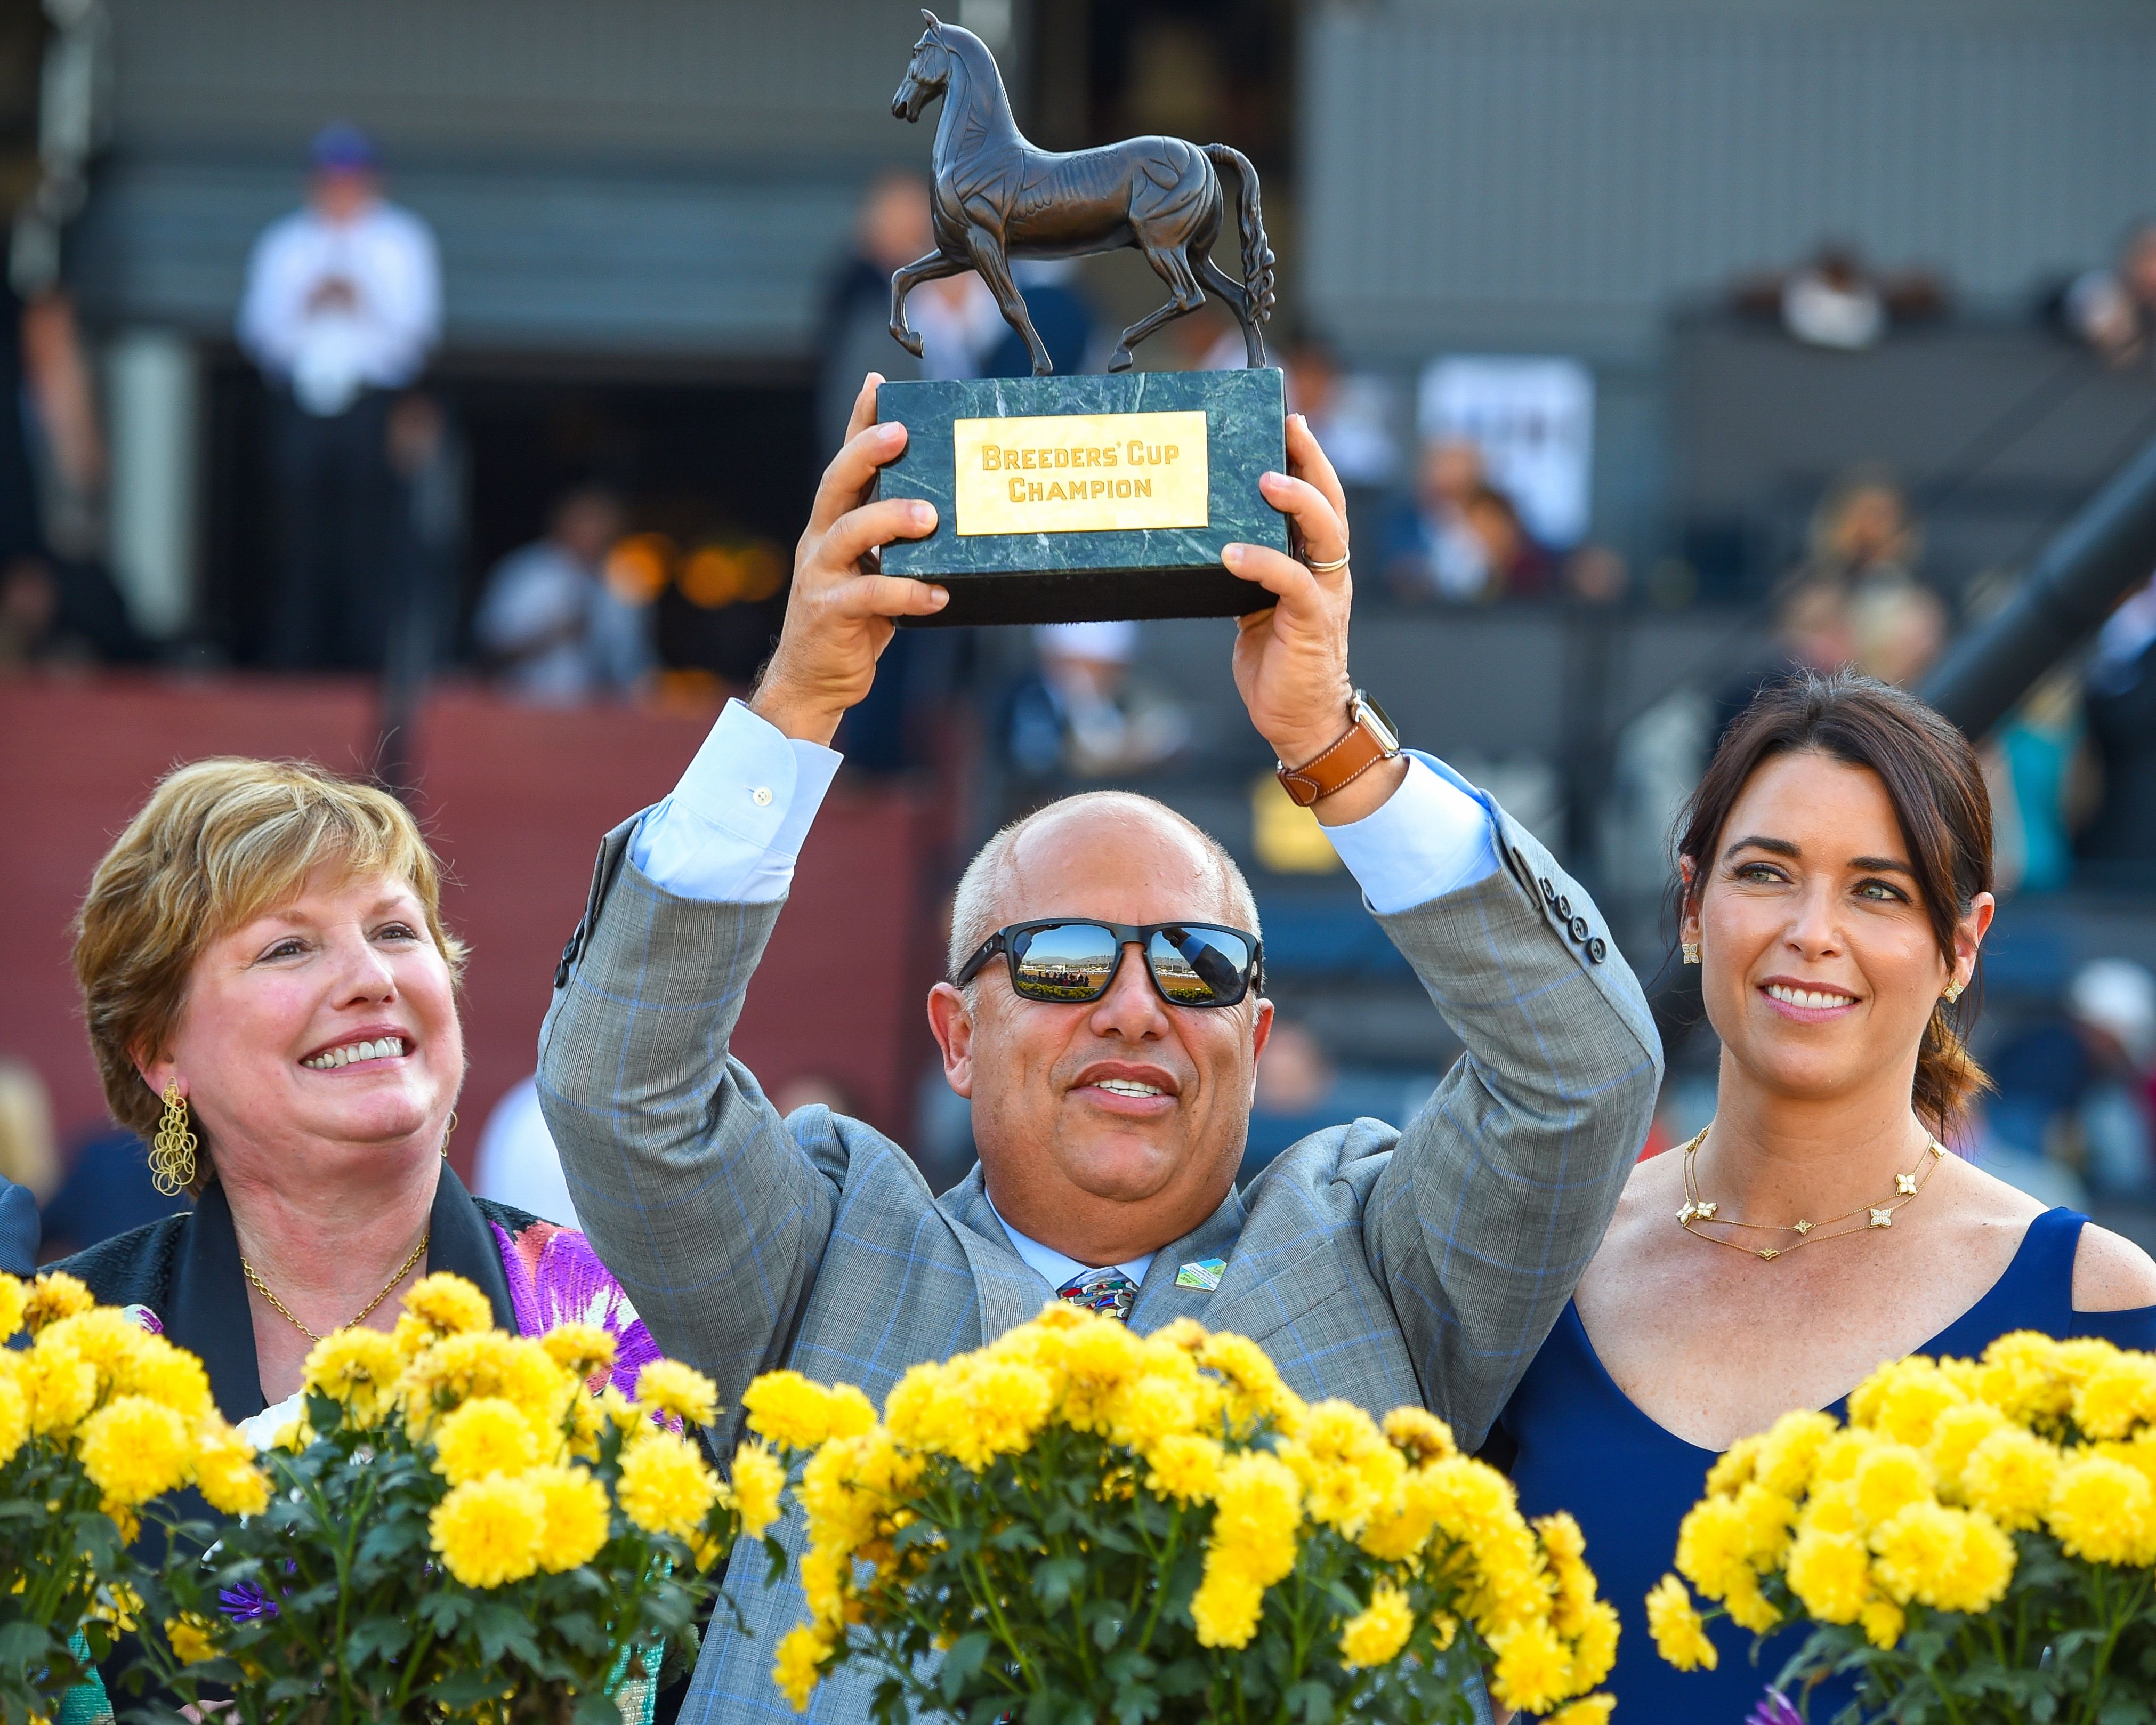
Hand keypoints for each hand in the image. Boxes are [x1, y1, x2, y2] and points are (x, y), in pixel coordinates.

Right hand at [750, 374, 944, 743]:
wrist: (815, 682)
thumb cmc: (854, 624)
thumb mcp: (875, 573)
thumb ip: (896, 544)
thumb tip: (948, 514)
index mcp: (832, 525)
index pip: (844, 464)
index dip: (859, 424)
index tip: (879, 386)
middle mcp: (820, 541)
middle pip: (838, 483)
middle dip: (867, 452)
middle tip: (901, 433)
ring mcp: (821, 575)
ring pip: (850, 532)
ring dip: (890, 519)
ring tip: (930, 517)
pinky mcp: (829, 613)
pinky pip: (870, 595)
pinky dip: (907, 593)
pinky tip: (938, 594)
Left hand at [1223, 415, 1401, 820]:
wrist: (1299, 721)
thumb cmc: (1278, 663)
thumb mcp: (1254, 608)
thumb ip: (1247, 574)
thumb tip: (1212, 541)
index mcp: (1317, 563)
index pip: (1320, 500)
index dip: (1309, 459)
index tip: (1291, 422)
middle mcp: (1329, 572)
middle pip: (1330, 503)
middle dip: (1312, 461)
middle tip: (1290, 427)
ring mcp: (1325, 595)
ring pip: (1324, 534)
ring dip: (1297, 502)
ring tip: (1266, 479)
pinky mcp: (1312, 622)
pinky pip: (1292, 582)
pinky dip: (1262, 563)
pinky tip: (1231, 553)